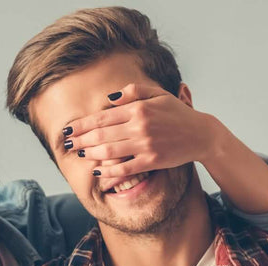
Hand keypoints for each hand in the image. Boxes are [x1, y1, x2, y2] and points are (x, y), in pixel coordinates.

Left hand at [62, 82, 214, 180]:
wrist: (200, 134)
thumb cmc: (177, 113)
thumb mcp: (157, 94)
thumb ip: (132, 93)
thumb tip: (107, 100)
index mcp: (138, 108)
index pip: (103, 116)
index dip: (83, 124)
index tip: (69, 129)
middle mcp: (140, 125)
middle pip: (102, 134)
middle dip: (81, 140)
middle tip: (67, 144)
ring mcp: (146, 144)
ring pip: (111, 151)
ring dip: (91, 154)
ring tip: (79, 155)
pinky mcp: (152, 161)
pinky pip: (126, 168)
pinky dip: (110, 171)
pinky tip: (98, 172)